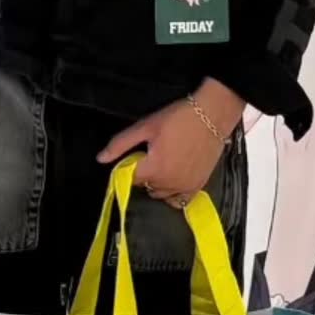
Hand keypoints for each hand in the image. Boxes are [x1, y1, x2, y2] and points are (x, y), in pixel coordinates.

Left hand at [97, 96, 224, 201]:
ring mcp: (185, 187)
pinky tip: (175, 178)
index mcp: (153, 169)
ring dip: (158, 183)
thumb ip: (121, 144)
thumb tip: (101, 159)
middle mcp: (169, 183)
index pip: (129, 178)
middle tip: (152, 154)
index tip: (135, 156)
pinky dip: (174, 193)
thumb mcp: (146, 126)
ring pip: (161, 194)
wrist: (213, 114)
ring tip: (165, 163)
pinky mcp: (198, 186)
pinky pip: (180, 200)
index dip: (129, 166)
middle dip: (145, 174)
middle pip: (145, 187)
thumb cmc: (179, 117)